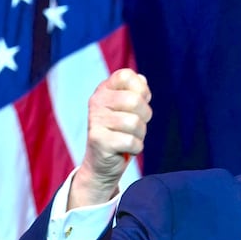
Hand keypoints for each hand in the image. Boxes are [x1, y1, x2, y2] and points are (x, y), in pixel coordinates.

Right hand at [69, 68, 152, 208]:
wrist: (102, 163)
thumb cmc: (120, 133)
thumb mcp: (128, 110)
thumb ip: (135, 92)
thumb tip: (142, 79)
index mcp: (104, 90)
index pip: (126, 75)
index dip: (142, 90)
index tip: (139, 104)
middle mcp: (96, 101)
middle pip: (135, 100)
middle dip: (144, 116)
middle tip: (135, 126)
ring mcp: (95, 120)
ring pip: (134, 122)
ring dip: (140, 135)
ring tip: (129, 138)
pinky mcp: (98, 140)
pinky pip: (131, 142)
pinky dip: (135, 148)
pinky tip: (125, 149)